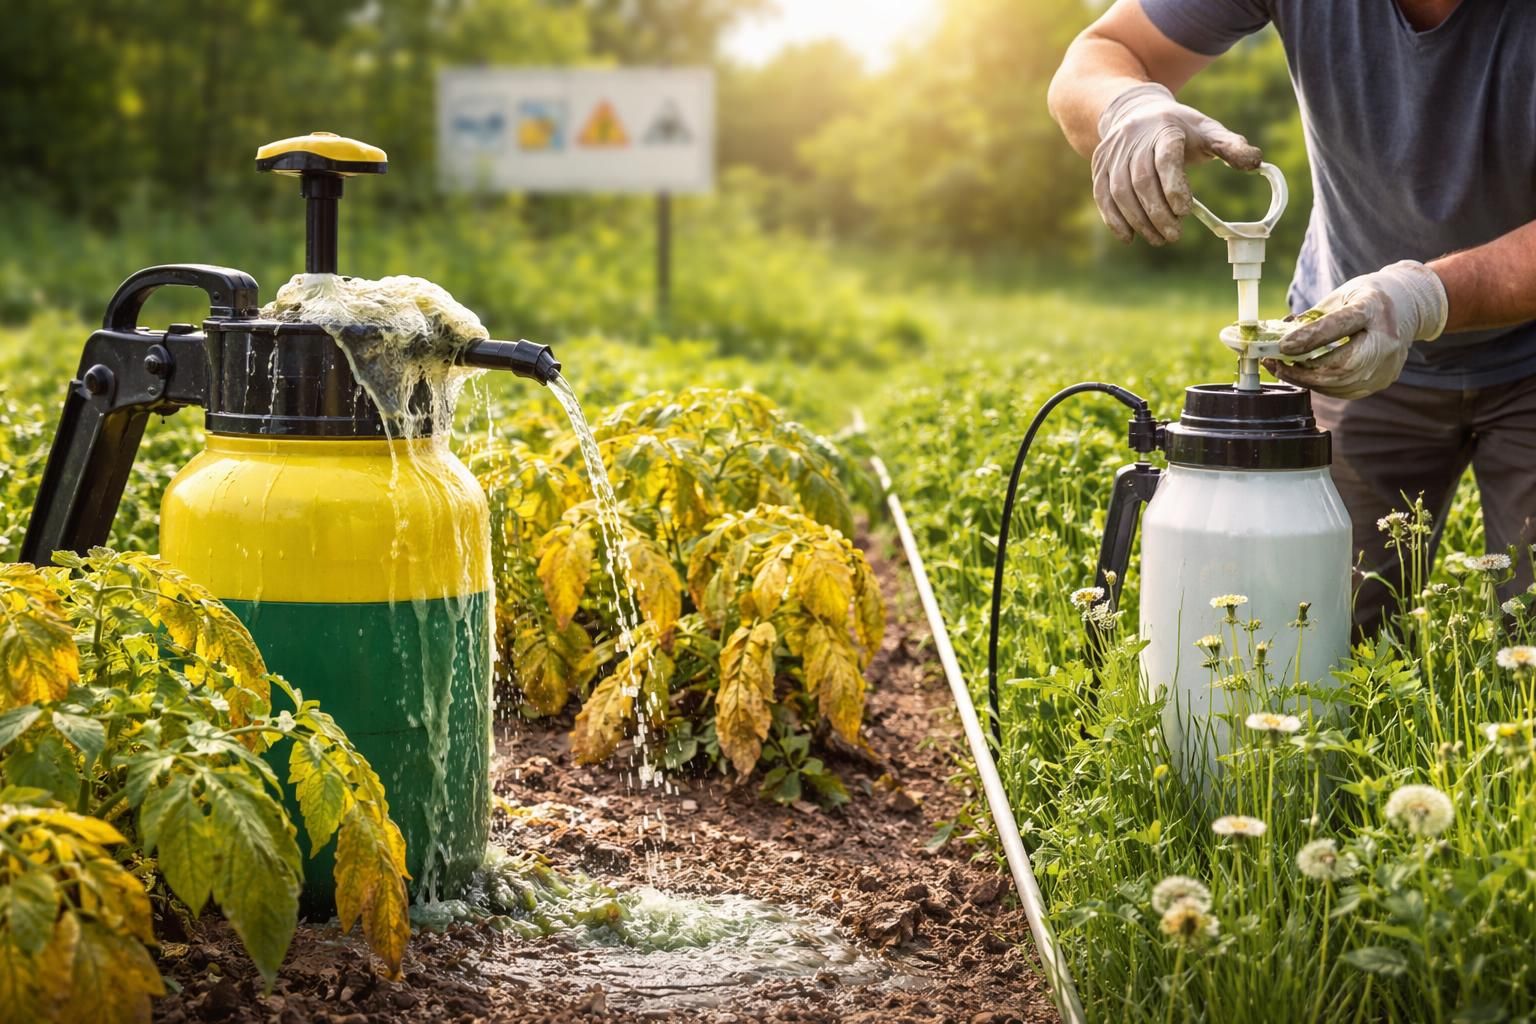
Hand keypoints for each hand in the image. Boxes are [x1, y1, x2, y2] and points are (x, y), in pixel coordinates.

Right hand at [1091, 83, 1262, 245]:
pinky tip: (1129, 238)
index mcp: (1164, 127)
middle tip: (1174, 236)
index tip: (1186, 211)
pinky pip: (1102, 197)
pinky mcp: (1098, 167)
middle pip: (1141, 181)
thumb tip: (1255, 163)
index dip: (1173, 186)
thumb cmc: (1179, 127)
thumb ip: (1231, 146)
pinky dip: (1114, 220)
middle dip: (1158, 213)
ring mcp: (1112, 153)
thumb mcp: (1207, 130)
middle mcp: (1133, 138)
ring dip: (1139, 221)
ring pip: (1120, 192)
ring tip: (1158, 239)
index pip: (1166, 158)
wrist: (1134, 111)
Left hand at [1264, 261, 1448, 399]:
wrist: (1409, 307)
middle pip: (1340, 365)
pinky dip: (1320, 384)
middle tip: (1275, 364)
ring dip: (1306, 380)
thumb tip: (1279, 338)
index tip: (1282, 347)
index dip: (1310, 338)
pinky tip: (1305, 375)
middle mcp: (1385, 339)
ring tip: (1284, 369)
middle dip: (1301, 370)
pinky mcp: (1382, 379)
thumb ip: (1312, 317)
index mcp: (1373, 308)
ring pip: (1340, 383)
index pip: (1341, 325)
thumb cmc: (1368, 298)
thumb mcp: (1341, 295)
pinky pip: (1344, 390)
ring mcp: (1387, 364)